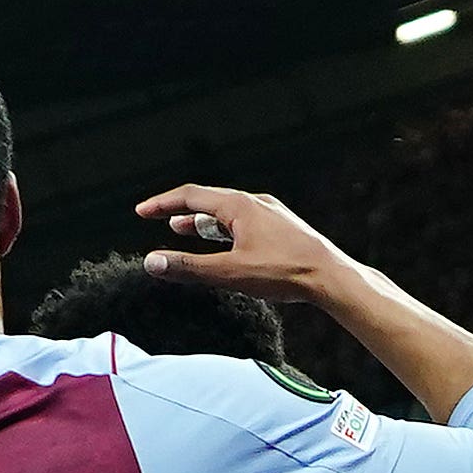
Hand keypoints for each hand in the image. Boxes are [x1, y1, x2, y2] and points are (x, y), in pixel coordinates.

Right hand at [132, 180, 357, 304]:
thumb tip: (151, 262)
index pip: (191, 196)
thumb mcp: (229, 273)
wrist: (331, 276)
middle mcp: (255, 203)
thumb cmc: (284, 272)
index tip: (141, 212)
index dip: (162, 204)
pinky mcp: (282, 228)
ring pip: (228, 212)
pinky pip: (244, 222)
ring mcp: (271, 214)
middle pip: (209, 200)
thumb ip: (188, 267)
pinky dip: (225, 229)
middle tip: (157, 217)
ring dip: (202, 221)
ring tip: (183, 229)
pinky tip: (224, 242)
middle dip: (180, 210)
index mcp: (239, 206)